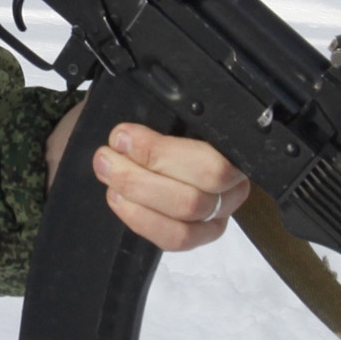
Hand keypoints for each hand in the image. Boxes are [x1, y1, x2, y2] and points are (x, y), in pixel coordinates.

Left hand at [46, 107, 248, 251]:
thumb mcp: (143, 107)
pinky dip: (142, 218)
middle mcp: (233, 180)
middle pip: (203, 184)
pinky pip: (176, 238)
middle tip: (108, 157)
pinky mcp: (195, 236)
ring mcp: (217, 212)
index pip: (214, 152)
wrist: (114, 152)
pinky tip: (118, 199)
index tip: (122, 136)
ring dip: (140, 191)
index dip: (163, 149)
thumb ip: (150, 107)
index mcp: (228, 140)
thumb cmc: (134, 130)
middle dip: (147, 170)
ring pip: (189, 212)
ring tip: (108, 174)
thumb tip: (138, 101)